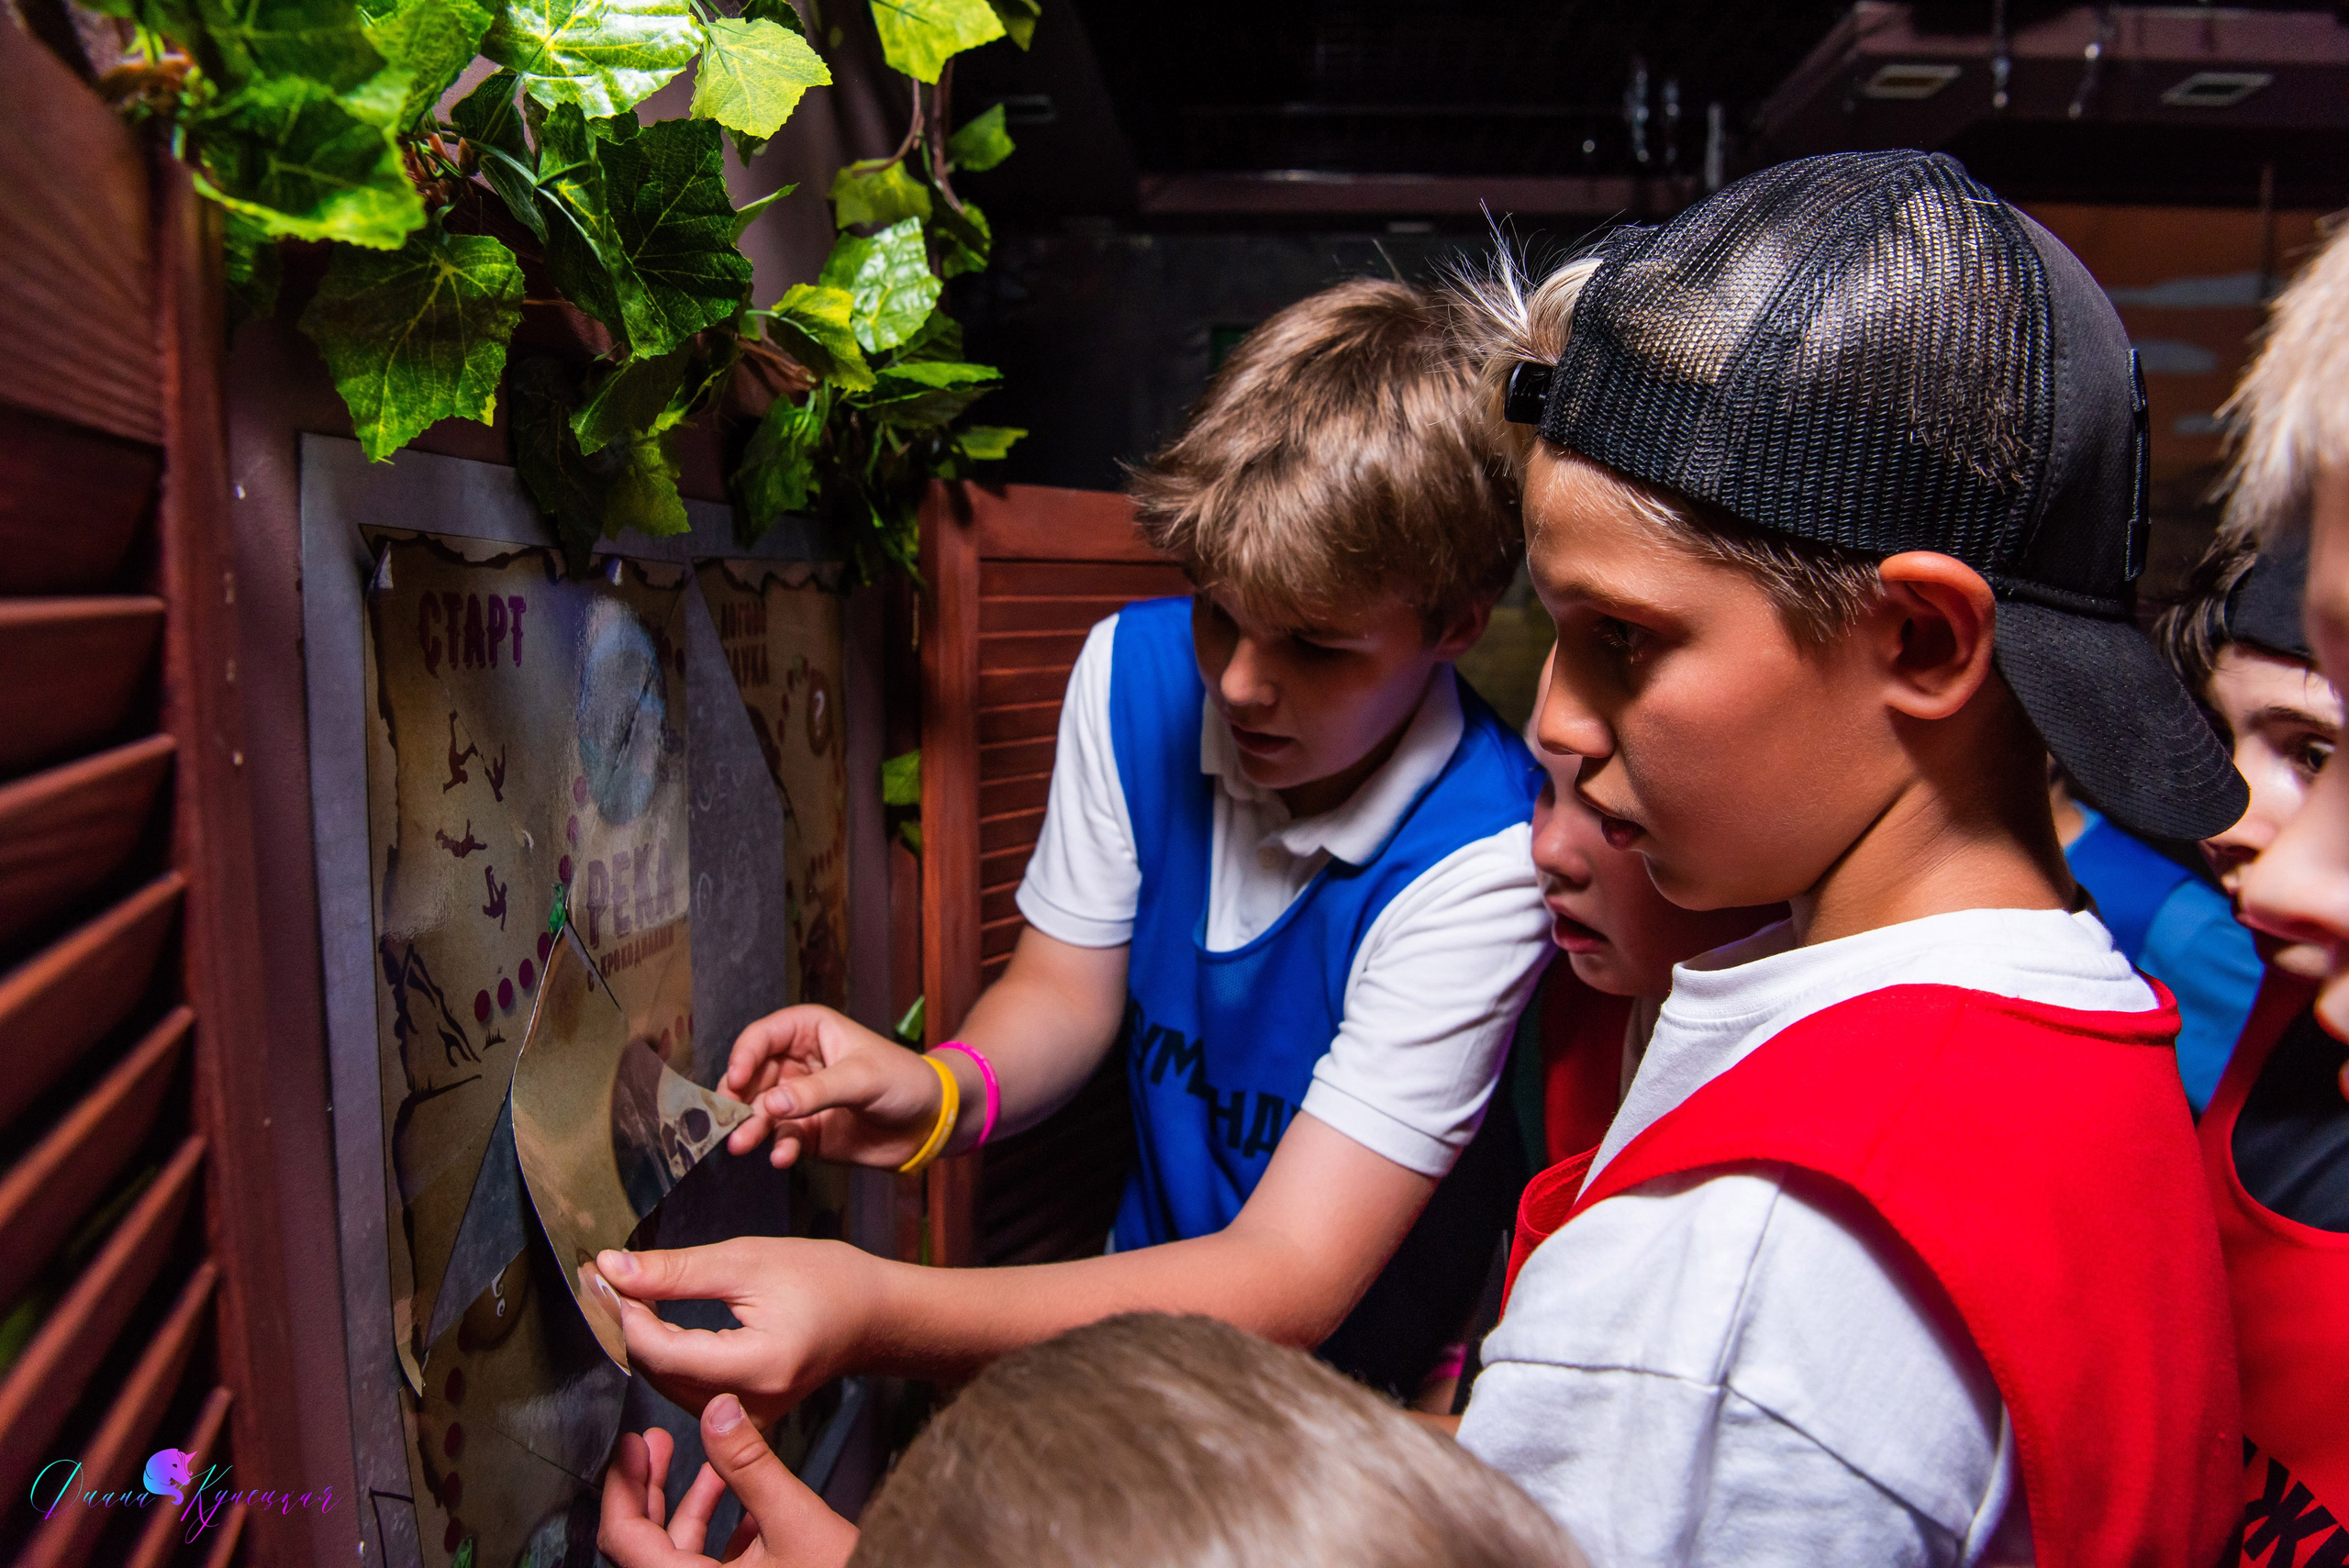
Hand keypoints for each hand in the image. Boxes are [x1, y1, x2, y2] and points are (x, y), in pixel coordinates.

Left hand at [597, 1393, 859, 1567]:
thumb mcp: (794, 1520)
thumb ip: (750, 1465)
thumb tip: (718, 1410)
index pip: (624, 1538)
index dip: (622, 1486)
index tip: (630, 1444)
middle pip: (645, 1543)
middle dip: (651, 1486)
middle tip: (654, 1442)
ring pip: (680, 1551)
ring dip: (692, 1503)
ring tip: (708, 1461)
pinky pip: (711, 1563)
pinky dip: (720, 1528)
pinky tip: (743, 1498)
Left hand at [600, 1238, 876, 1425]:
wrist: (872, 1315)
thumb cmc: (823, 1280)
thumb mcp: (747, 1260)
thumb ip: (675, 1270)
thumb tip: (613, 1267)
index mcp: (758, 1366)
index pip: (663, 1352)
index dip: (627, 1314)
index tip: (611, 1276)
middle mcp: (751, 1407)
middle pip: (659, 1373)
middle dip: (632, 1325)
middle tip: (619, 1279)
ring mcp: (748, 1421)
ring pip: (667, 1385)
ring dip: (647, 1341)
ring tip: (641, 1295)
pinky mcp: (745, 1421)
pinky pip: (687, 1391)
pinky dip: (670, 1356)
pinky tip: (667, 1321)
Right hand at [721, 1005, 944, 1169]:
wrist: (932, 1121)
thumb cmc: (904, 1080)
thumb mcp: (861, 1079)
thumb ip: (815, 1093)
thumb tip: (769, 1105)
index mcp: (809, 1031)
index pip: (763, 1037)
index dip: (743, 1057)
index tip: (735, 1081)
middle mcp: (797, 1063)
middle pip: (752, 1077)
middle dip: (738, 1100)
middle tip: (727, 1121)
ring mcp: (799, 1099)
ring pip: (761, 1111)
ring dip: (750, 1128)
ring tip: (742, 1145)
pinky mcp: (806, 1132)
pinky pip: (781, 1138)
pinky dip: (777, 1148)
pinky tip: (781, 1157)